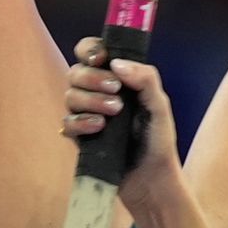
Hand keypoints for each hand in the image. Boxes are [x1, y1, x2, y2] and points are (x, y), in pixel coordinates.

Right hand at [63, 42, 183, 215]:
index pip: (91, 52)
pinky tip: (99, 128)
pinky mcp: (80, 137)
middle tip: (116, 90)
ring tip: (114, 112)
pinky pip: (67, 123)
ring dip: (90, 100)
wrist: (152, 178)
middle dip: (93, 78)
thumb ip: (145, 79)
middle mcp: (97, 93)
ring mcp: (86, 114)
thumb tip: (116, 63)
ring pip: (69, 95)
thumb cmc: (158, 140)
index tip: (100, 58)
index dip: (89, 49)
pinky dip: (81, 122)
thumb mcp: (159, 105)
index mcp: (117, 79)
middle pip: (76, 72)